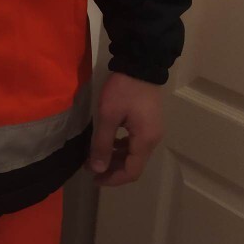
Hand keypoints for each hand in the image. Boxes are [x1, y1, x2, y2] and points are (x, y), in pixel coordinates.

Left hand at [85, 71, 163, 186]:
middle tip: (90, 168)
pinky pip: (135, 143)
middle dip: (112, 169)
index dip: (113, 179)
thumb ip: (103, 143)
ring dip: (116, 158)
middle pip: (134, 165)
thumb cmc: (123, 90)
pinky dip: (121, 147)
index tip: (94, 179)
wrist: (141, 64)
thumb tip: (98, 169)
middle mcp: (152, 139)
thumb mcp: (108, 116)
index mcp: (145, 140)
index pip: (132, 171)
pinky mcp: (148, 123)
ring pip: (134, 154)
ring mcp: (152, 131)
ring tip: (95, 157)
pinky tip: (108, 143)